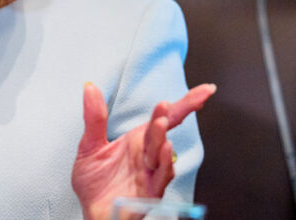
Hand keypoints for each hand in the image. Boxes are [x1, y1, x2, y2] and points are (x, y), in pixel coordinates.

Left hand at [71, 82, 215, 219]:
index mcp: (138, 140)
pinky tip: (163, 149)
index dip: (186, 103)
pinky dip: (163, 163)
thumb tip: (90, 88)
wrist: (92, 212)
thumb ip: (94, 118)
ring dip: (162, 137)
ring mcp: (151, 173)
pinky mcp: (150, 192)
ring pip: (162, 153)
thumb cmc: (94, 183)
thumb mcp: (90, 146)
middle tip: (165, 105)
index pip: (166, 118)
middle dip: (168, 116)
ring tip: (161, 122)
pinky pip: (161, 177)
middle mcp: (148, 155)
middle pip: (164, 131)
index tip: (205, 91)